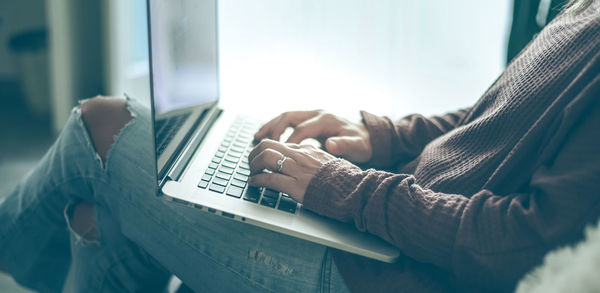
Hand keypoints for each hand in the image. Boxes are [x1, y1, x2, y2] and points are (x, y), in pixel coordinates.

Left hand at [248, 139, 336, 202]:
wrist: (354, 190)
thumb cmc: (344, 179)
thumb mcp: (328, 161)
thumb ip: (315, 156)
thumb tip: (306, 154)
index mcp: (307, 150)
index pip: (280, 144)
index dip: (266, 150)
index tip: (262, 158)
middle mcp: (300, 156)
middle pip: (267, 145)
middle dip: (254, 154)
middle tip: (252, 164)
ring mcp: (297, 170)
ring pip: (265, 158)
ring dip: (253, 165)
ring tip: (251, 173)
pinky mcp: (295, 186)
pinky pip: (269, 179)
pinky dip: (257, 181)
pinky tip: (253, 184)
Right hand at [254, 110, 371, 162]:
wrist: (367, 137)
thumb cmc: (362, 144)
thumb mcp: (357, 147)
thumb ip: (344, 146)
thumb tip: (331, 144)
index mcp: (326, 119)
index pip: (302, 129)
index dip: (290, 142)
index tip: (281, 155)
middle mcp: (317, 113)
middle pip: (289, 117)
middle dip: (274, 129)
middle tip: (262, 143)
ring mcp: (312, 115)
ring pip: (285, 116)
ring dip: (270, 126)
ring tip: (256, 137)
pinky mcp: (309, 120)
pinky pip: (288, 121)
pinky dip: (276, 128)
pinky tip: (266, 137)